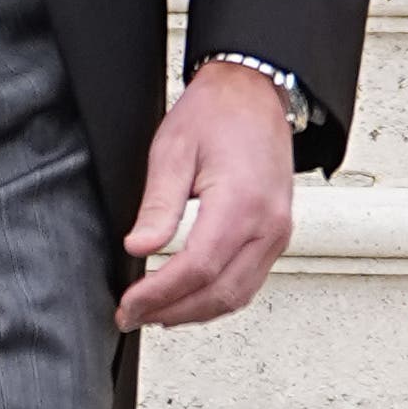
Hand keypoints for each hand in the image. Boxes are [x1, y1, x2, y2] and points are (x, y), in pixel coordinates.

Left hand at [116, 62, 297, 329]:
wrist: (254, 92)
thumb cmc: (216, 112)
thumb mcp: (173, 150)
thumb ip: (158, 204)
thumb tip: (139, 248)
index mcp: (241, 201)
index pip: (198, 268)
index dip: (160, 295)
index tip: (129, 305)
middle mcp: (267, 224)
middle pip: (219, 292)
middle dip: (172, 312)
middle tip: (134, 316)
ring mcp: (277, 232)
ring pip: (237, 295)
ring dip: (194, 312)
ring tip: (155, 314)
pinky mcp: (277, 234)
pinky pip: (249, 281)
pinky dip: (217, 298)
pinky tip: (189, 299)